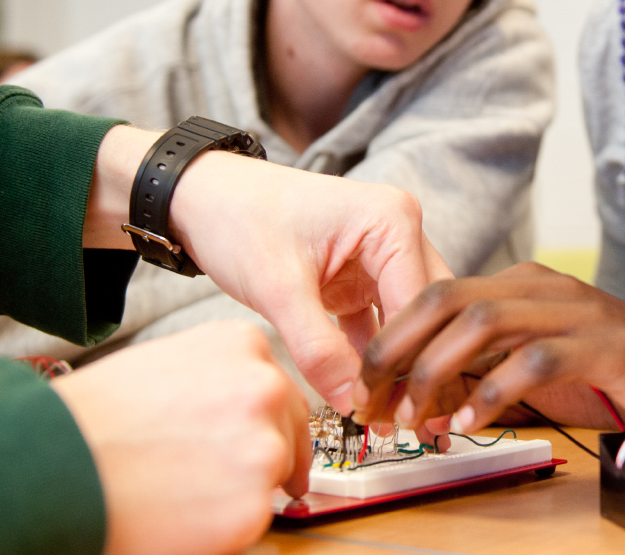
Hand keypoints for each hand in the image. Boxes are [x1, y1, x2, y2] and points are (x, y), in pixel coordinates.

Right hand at [51, 321, 308, 554]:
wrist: (54, 467)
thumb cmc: (94, 418)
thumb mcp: (167, 363)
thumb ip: (218, 378)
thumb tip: (248, 407)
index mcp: (243, 345)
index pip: (280, 388)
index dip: (266, 420)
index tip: (260, 436)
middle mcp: (263, 388)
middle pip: (289, 431)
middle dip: (268, 455)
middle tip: (233, 479)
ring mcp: (263, 447)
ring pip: (273, 477)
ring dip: (243, 491)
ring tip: (184, 492)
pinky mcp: (252, 505)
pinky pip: (252, 521)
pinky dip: (224, 527)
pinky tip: (181, 515)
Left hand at [82, 126, 453, 409]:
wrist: (201, 197)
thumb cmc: (237, 219)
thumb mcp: (277, 288)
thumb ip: (317, 349)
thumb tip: (352, 404)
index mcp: (392, 221)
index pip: (417, 304)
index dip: (408, 362)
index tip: (396, 414)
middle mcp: (399, 231)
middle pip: (423, 313)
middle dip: (412, 369)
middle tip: (406, 426)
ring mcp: (383, 253)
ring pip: (406, 321)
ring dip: (395, 367)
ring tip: (387, 418)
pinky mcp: (363, 273)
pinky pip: (381, 321)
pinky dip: (373, 357)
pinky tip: (367, 396)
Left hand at [352, 262, 624, 432]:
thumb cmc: (607, 375)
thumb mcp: (533, 362)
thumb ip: (482, 366)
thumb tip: (418, 394)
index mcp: (520, 283)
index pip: (435, 294)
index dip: (391, 338)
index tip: (364, 388)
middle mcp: (542, 286)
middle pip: (447, 298)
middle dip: (398, 349)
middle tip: (372, 402)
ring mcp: (573, 312)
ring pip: (482, 322)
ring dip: (437, 373)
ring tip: (416, 419)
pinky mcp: (602, 346)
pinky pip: (533, 361)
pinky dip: (492, 393)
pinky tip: (470, 423)